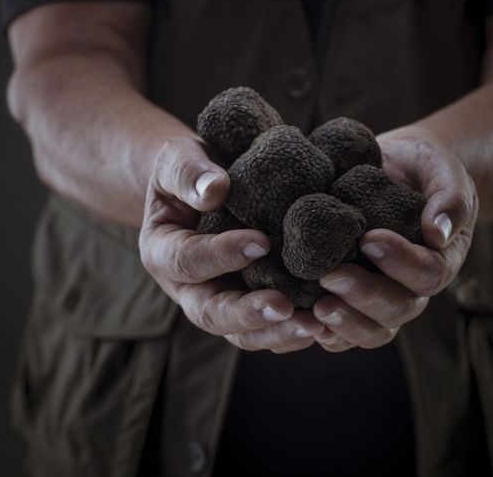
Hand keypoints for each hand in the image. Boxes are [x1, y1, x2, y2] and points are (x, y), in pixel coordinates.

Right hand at [139, 136, 323, 352]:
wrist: (208, 188)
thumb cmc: (192, 170)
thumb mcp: (179, 158)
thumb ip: (189, 172)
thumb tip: (215, 190)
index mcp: (163, 252)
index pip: (187, 261)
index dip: (221, 255)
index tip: (260, 242)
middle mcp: (188, 288)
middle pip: (210, 314)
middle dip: (247, 314)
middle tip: (285, 307)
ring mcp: (221, 302)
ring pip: (243, 334)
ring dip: (277, 333)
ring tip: (315, 326)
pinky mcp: (250, 307)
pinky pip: (270, 331)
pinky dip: (296, 332)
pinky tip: (328, 326)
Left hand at [313, 136, 477, 351]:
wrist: (394, 169)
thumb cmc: (422, 169)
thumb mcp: (443, 171)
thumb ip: (450, 196)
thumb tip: (437, 232)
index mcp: (439, 259)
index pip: (428, 273)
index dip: (401, 262)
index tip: (370, 238)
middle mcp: (411, 287)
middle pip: (398, 309)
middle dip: (365, 295)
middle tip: (331, 275)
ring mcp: (381, 297)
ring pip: (372, 329)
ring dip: (345, 322)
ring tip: (317, 307)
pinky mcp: (351, 299)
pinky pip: (343, 330)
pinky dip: (325, 331)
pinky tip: (303, 319)